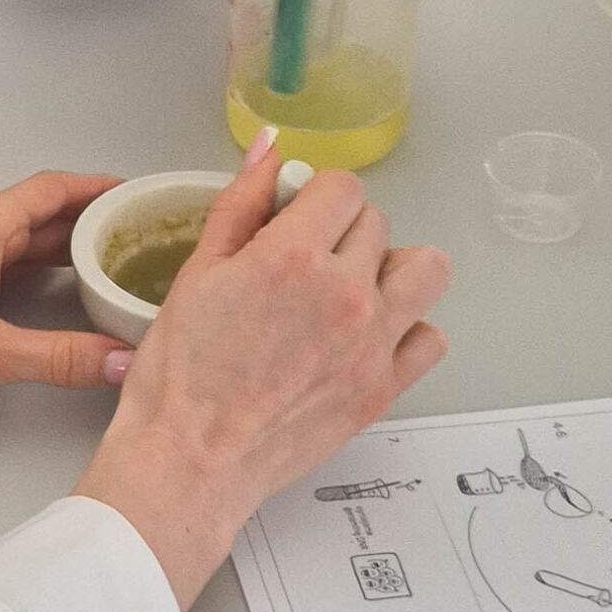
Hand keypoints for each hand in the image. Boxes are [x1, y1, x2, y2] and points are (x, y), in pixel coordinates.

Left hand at [0, 176, 131, 526]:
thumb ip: (59, 357)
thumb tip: (120, 360)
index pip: (53, 190)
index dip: (100, 188)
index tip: (142, 193)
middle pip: (44, 216)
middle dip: (94, 222)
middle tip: (144, 236)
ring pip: (26, 247)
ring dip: (68, 254)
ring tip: (116, 269)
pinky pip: (7, 275)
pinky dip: (42, 281)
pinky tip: (63, 305)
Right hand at [74, 143, 450, 609]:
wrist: (191, 461)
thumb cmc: (181, 372)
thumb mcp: (198, 271)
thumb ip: (241, 204)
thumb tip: (269, 150)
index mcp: (293, 257)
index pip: (342, 187)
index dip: (315, 197)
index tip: (296, 218)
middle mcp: (345, 293)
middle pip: (377, 223)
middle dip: (342, 230)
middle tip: (305, 262)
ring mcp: (372, 343)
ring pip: (426, 270)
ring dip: (392, 269)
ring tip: (352, 289)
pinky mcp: (384, 388)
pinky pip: (431, 337)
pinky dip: (407, 329)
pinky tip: (367, 336)